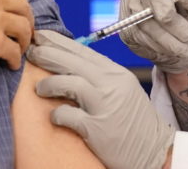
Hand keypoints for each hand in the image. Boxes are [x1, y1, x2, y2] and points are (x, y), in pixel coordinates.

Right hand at [0, 0, 33, 75]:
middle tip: (25, 32)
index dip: (12, 7)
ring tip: (20, 49)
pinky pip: (15, 50)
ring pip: (23, 27)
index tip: (12, 17)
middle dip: (27, 19)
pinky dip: (16, 59)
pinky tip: (11, 65)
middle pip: (21, 6)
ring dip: (24, 40)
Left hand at [27, 30, 174, 168]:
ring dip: (49, 84)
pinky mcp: (98, 128)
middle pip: (73, 61)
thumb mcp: (123, 90)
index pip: (82, 50)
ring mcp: (105, 105)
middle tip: (31, 52)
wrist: (156, 151)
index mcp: (116, 73)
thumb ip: (100, 76)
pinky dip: (57, 114)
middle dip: (47, 54)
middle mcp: (111, 85)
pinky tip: (54, 115)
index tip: (41, 37)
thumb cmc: (136, 122)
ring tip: (39, 88)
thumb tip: (69, 63)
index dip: (58, 42)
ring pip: (69, 83)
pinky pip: (69, 115)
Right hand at [119, 0, 187, 72]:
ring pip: (139, 26)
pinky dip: (155, 47)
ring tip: (183, 47)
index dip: (160, 1)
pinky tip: (168, 47)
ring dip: (164, 41)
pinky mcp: (124, 24)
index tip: (170, 18)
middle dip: (168, 28)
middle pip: (143, 7)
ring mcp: (128, 2)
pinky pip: (135, 38)